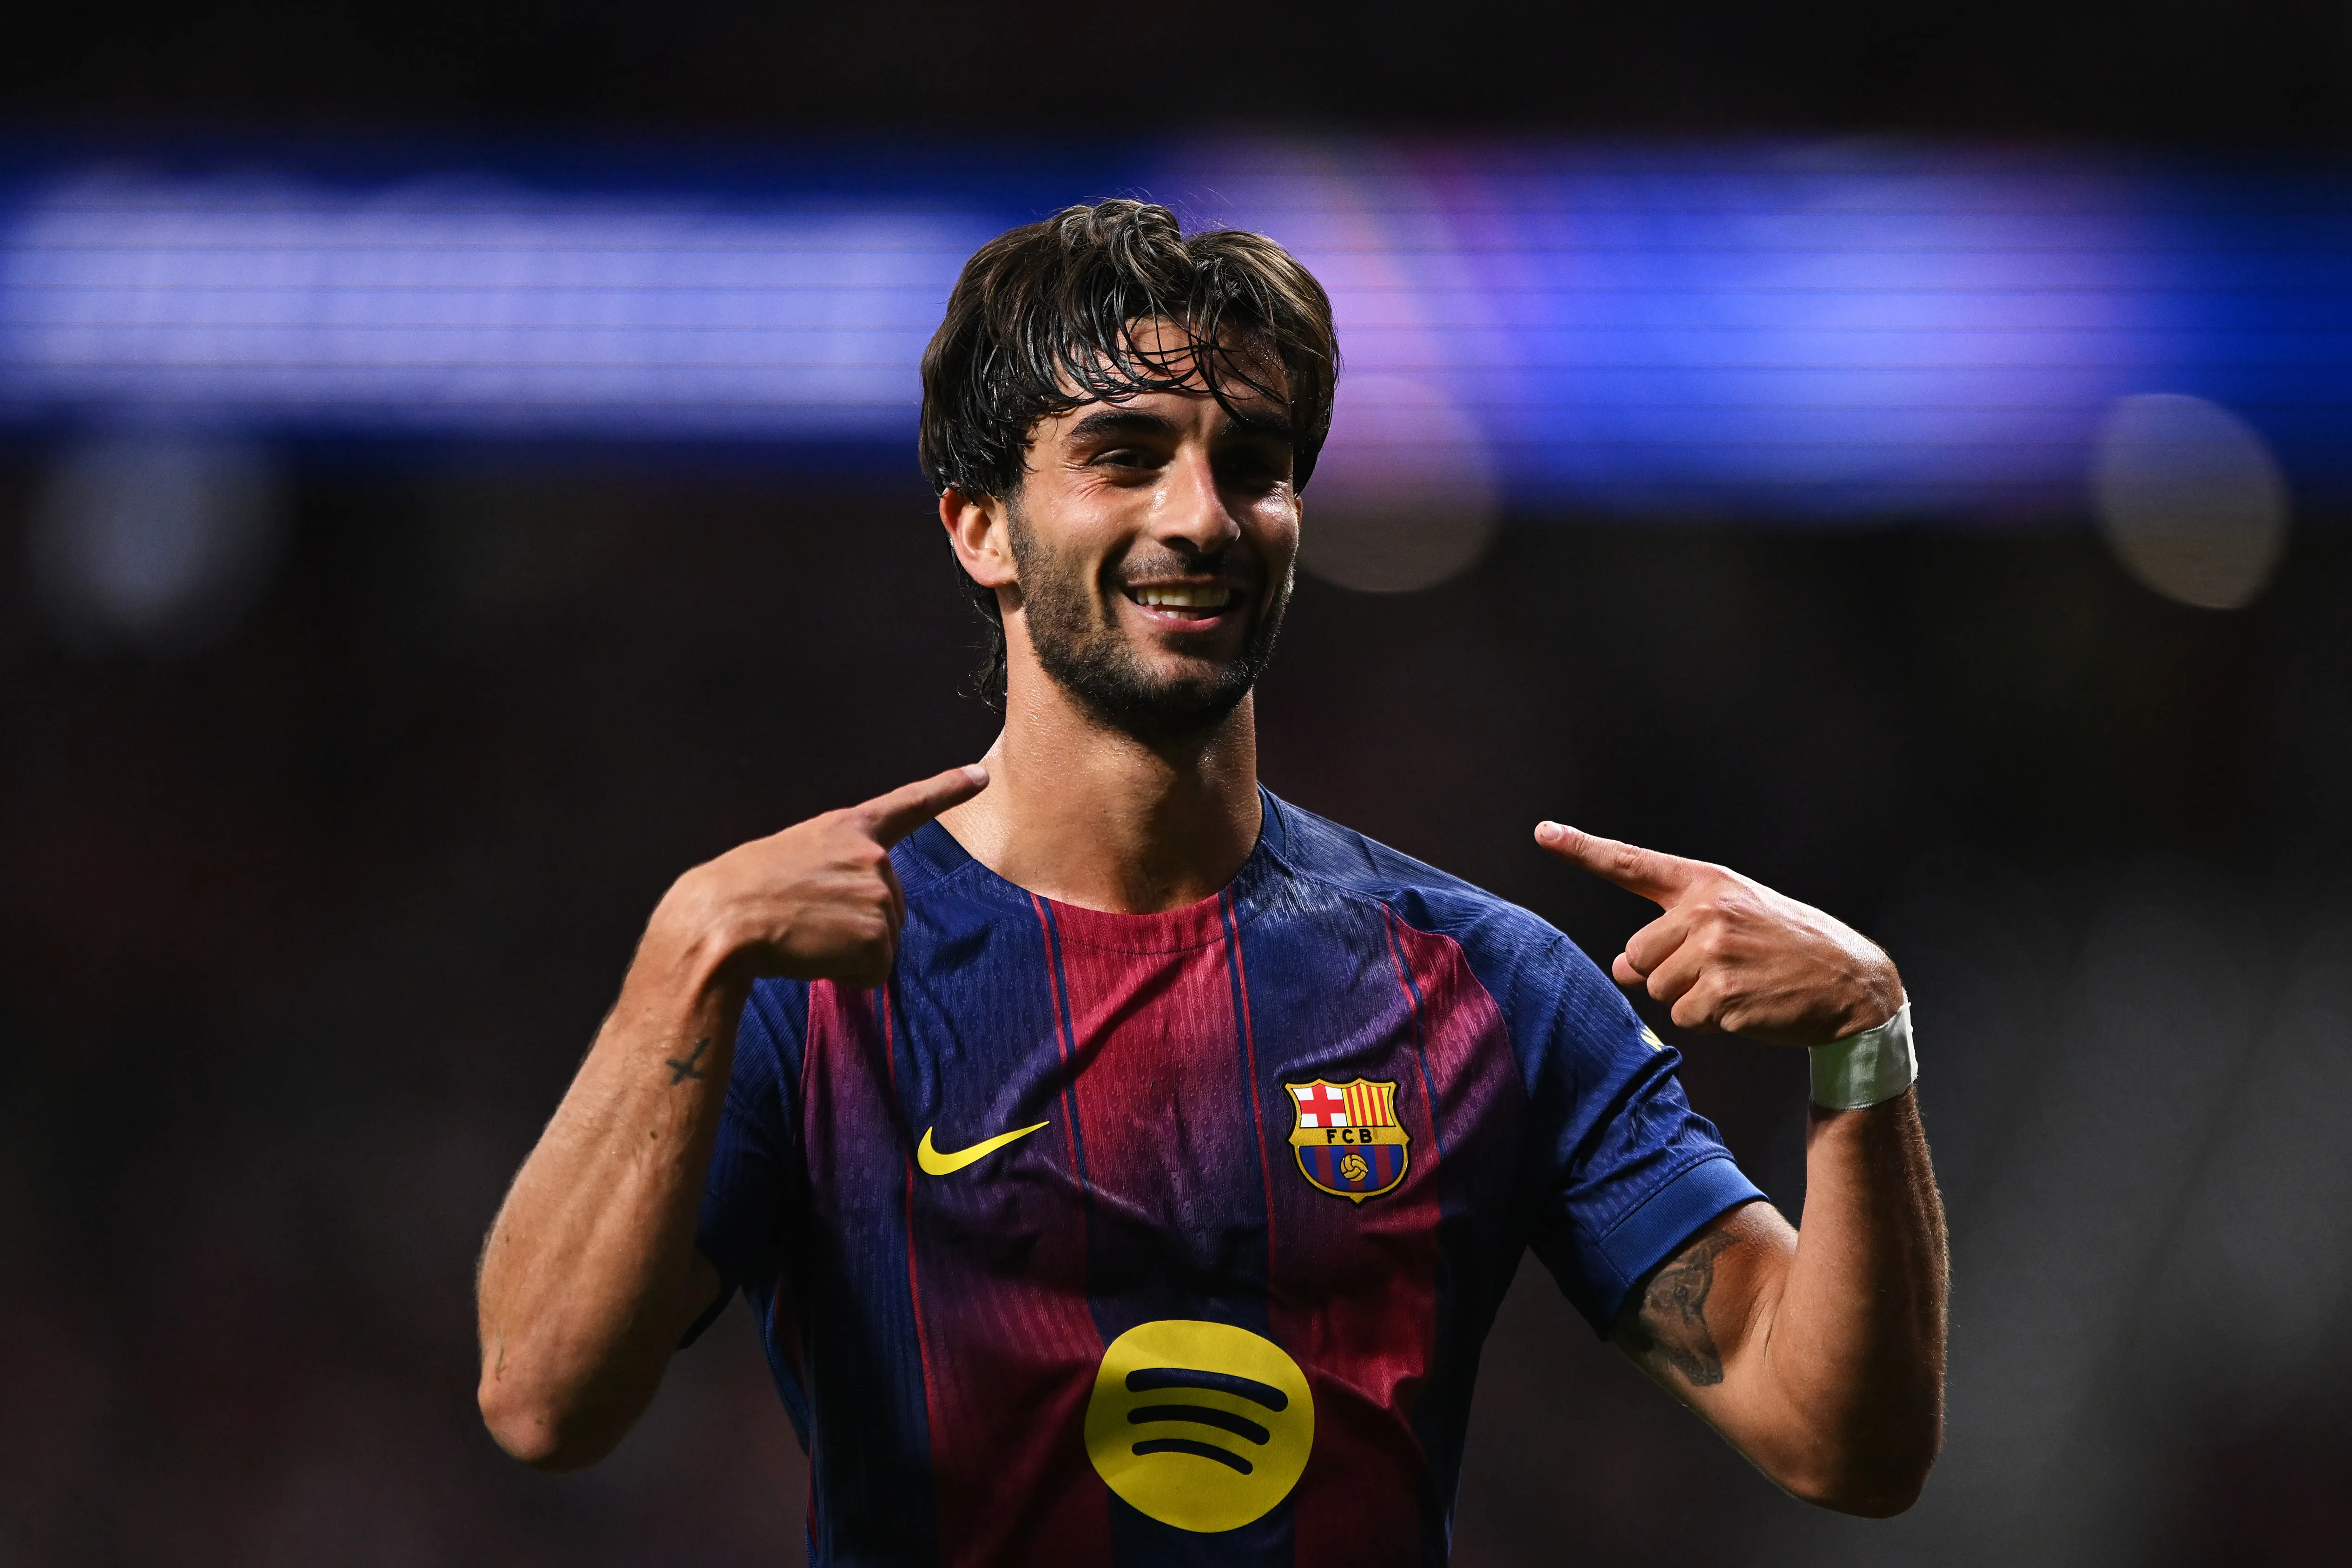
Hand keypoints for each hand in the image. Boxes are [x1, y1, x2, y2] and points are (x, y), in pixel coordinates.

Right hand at [664, 764, 988, 987]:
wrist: (719, 921)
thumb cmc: (740, 893)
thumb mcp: (792, 859)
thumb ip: (835, 868)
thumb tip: (856, 917)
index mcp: (847, 828)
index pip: (907, 804)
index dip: (947, 788)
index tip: (980, 775)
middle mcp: (872, 856)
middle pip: (890, 907)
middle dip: (855, 924)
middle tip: (803, 919)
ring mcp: (878, 893)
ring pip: (881, 943)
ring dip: (846, 952)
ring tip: (802, 935)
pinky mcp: (875, 935)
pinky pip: (874, 972)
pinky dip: (846, 975)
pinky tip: (811, 956)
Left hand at [1535, 821, 1902, 1045]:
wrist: (1853, 984)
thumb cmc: (1787, 949)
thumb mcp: (1733, 924)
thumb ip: (1674, 935)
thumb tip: (1621, 969)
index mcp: (1707, 883)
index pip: (1632, 863)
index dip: (1582, 849)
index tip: (1544, 832)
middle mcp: (1706, 911)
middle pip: (1638, 955)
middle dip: (1667, 971)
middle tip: (1720, 969)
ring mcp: (1714, 953)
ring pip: (1658, 990)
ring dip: (1690, 1000)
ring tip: (1739, 986)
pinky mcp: (1723, 996)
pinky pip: (1686, 1018)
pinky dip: (1711, 1022)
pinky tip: (1748, 1006)